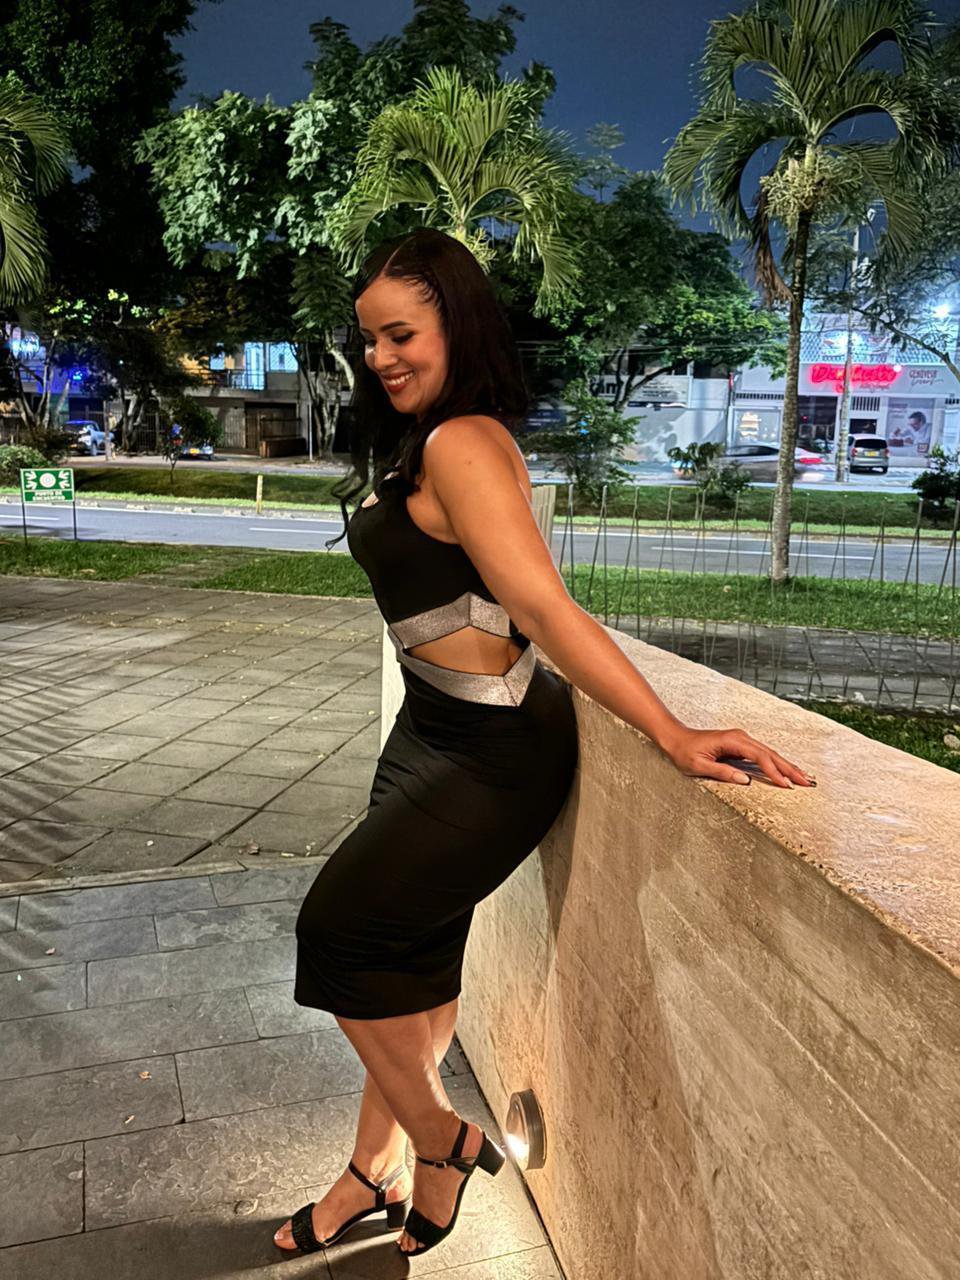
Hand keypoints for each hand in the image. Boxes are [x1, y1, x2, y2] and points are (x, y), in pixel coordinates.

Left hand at [664, 726, 815, 788]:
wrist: (675, 738)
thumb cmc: (684, 752)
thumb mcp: (698, 766)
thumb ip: (722, 772)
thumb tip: (746, 780)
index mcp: (733, 741)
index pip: (760, 757)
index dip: (774, 771)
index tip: (786, 784)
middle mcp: (741, 738)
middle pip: (771, 754)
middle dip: (790, 768)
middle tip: (807, 782)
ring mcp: (742, 741)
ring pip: (770, 754)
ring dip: (787, 766)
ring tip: (804, 778)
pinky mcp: (741, 746)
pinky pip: (763, 755)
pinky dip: (776, 764)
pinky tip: (786, 771)